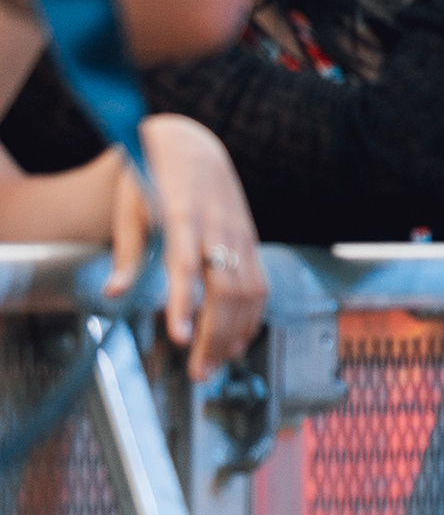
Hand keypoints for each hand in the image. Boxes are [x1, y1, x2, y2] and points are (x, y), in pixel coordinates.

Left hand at [108, 115, 264, 379]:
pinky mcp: (249, 239)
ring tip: (214, 363)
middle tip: (197, 371)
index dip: (184, 304)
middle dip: (214, 334)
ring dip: (234, 332)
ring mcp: (240, 233)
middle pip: (227, 289)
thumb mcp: (128, 208)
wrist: (191, 143)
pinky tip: (239, 338)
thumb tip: (113, 293)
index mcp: (184, 215)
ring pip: (248, 291)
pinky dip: (251, 315)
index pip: (188, 267)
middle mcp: (219, 226)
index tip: (178, 337)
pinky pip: (259, 283)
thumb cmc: (152, 174)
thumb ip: (126, 253)